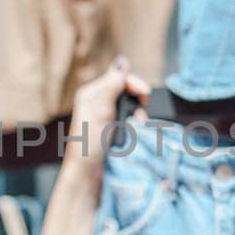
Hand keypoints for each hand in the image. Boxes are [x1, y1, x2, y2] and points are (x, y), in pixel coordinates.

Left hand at [63, 55, 150, 193]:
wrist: (89, 175)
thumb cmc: (89, 143)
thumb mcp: (100, 109)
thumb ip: (112, 84)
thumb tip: (122, 60)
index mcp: (91, 94)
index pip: (119, 78)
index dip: (134, 84)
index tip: (145, 96)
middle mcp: (98, 103)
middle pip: (127, 91)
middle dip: (138, 101)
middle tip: (140, 115)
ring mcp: (106, 118)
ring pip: (131, 107)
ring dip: (138, 115)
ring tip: (136, 127)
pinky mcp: (114, 132)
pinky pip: (131, 122)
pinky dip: (136, 126)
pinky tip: (134, 134)